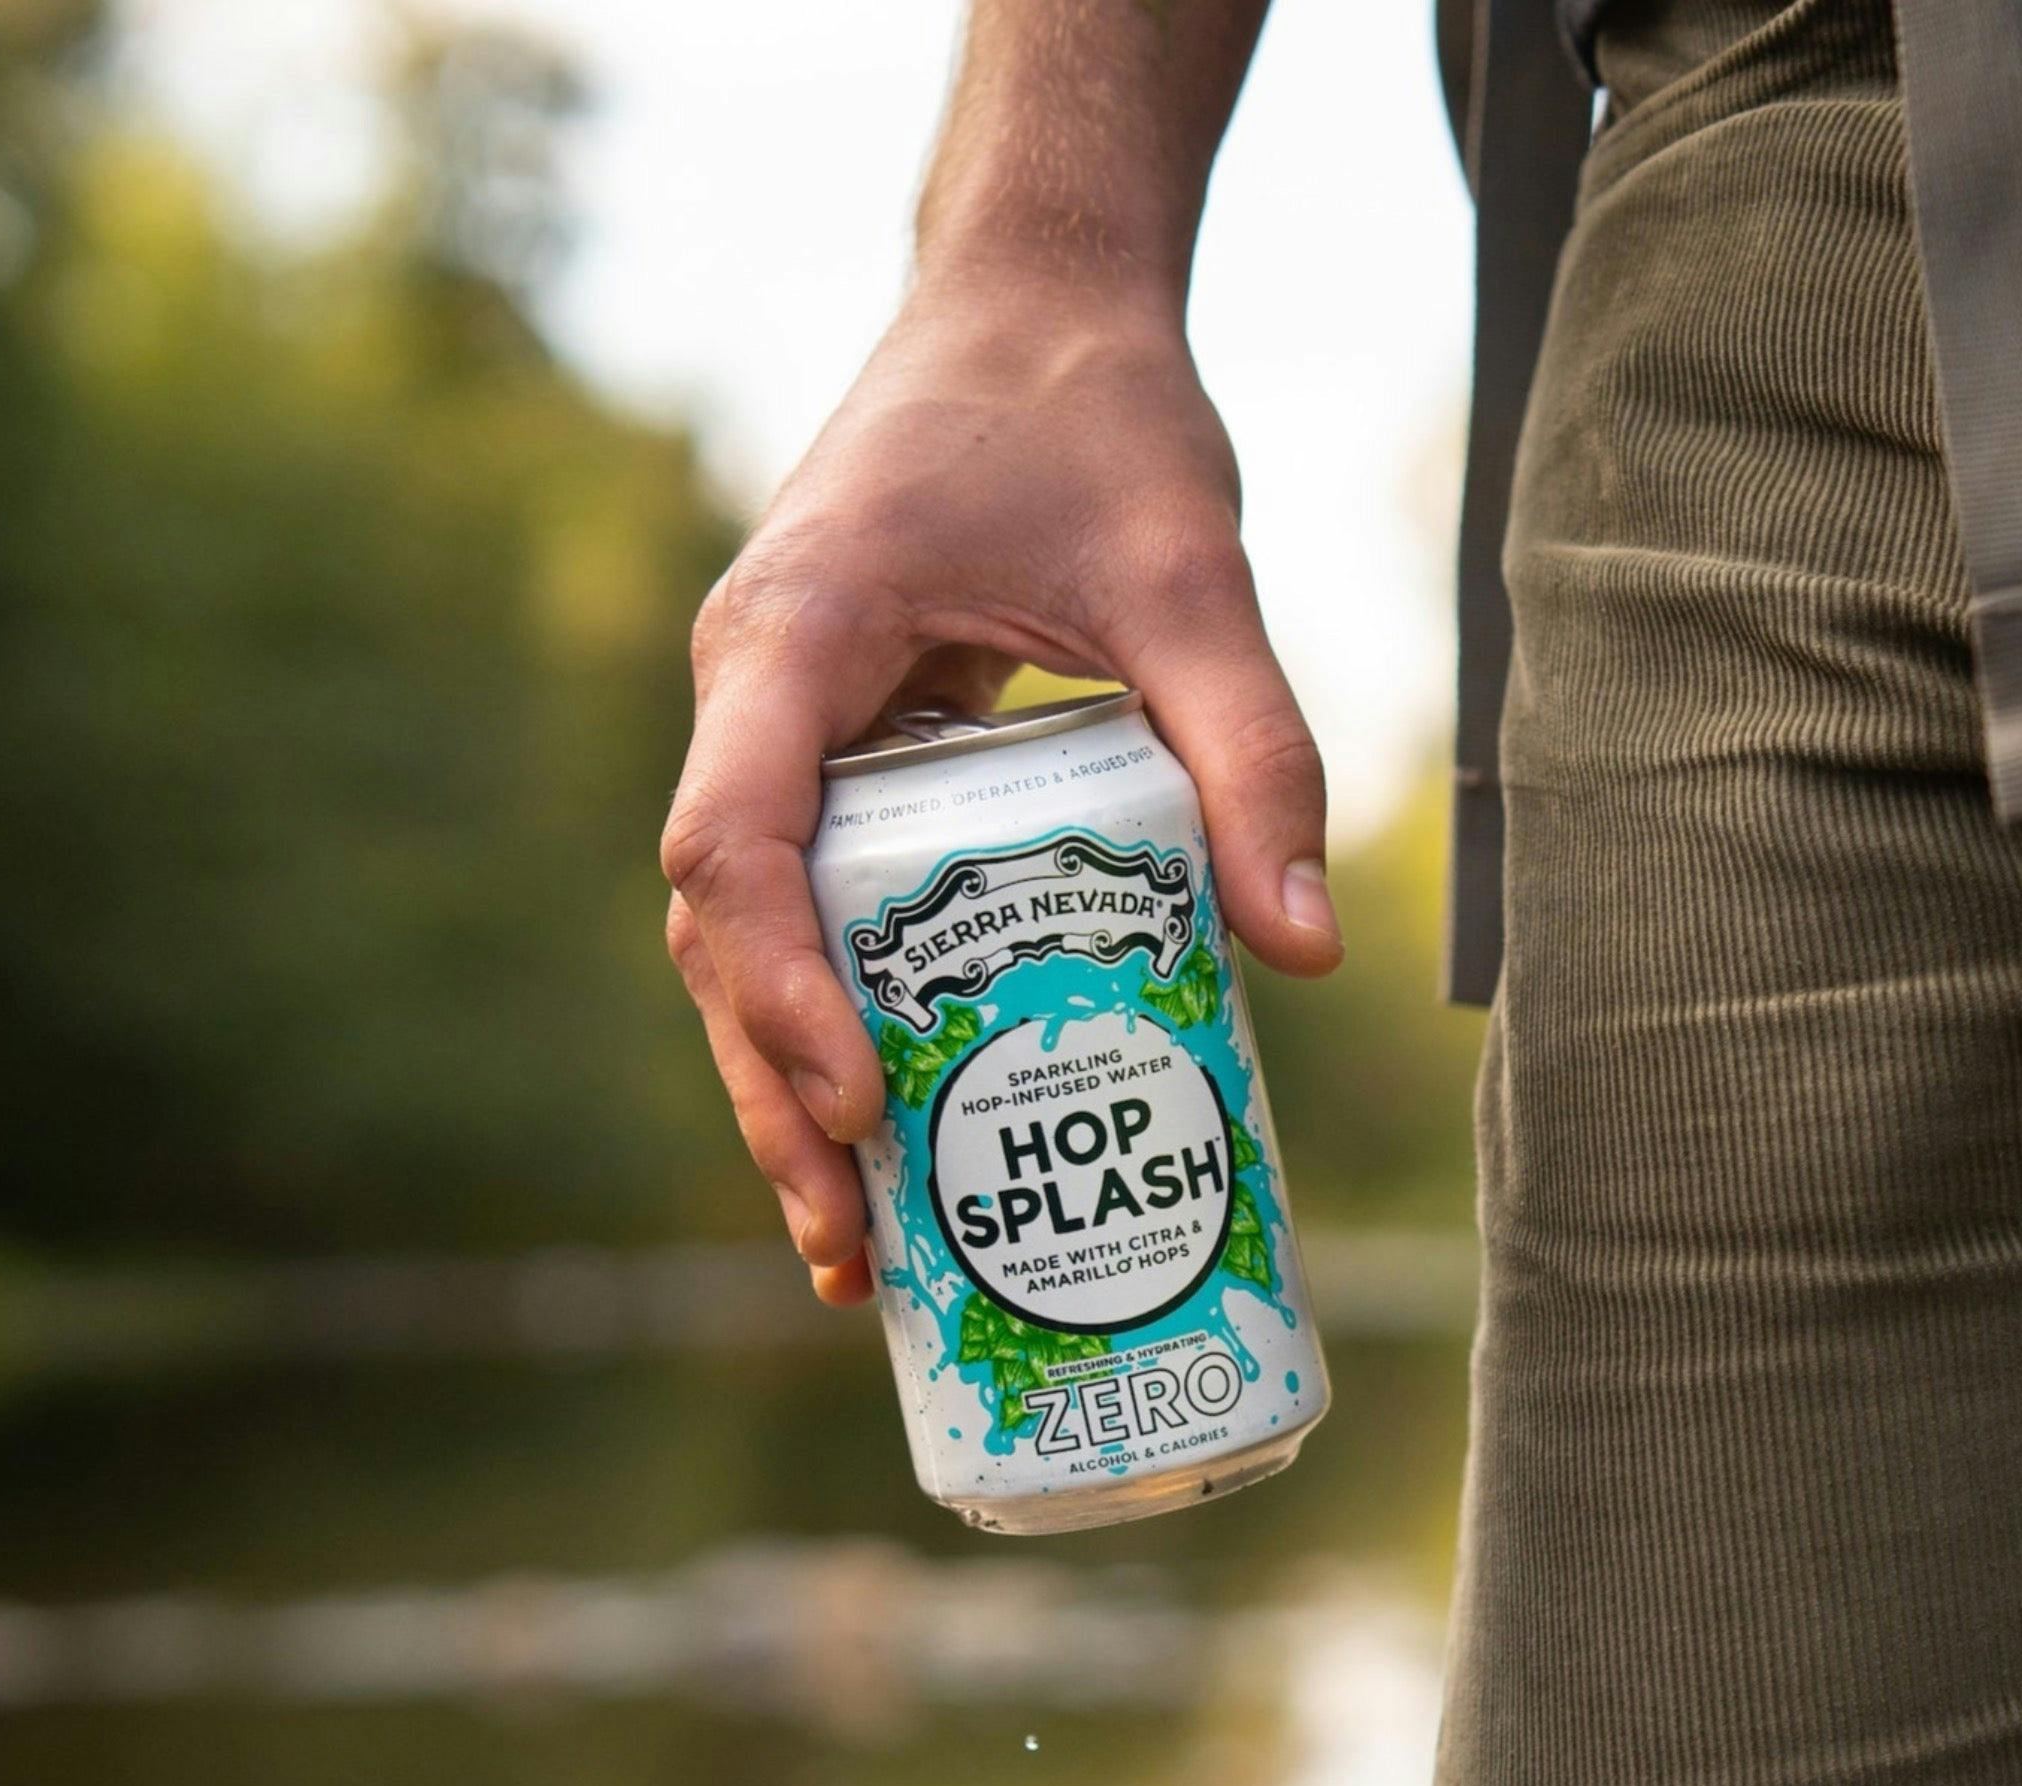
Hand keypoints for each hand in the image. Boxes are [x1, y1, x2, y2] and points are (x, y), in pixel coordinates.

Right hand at [660, 277, 1340, 1305]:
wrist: (1030, 300)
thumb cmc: (1091, 412)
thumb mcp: (1189, 574)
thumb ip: (1251, 746)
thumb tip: (1303, 949)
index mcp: (791, 639)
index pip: (729, 843)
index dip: (779, 991)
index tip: (865, 1103)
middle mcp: (750, 693)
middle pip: (718, 932)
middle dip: (774, 1093)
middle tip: (844, 1249)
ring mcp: (777, 722)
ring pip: (746, 933)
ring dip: (785, 1081)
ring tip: (850, 1239)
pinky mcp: (830, 741)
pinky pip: (806, 896)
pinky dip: (834, 1009)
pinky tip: (890, 1113)